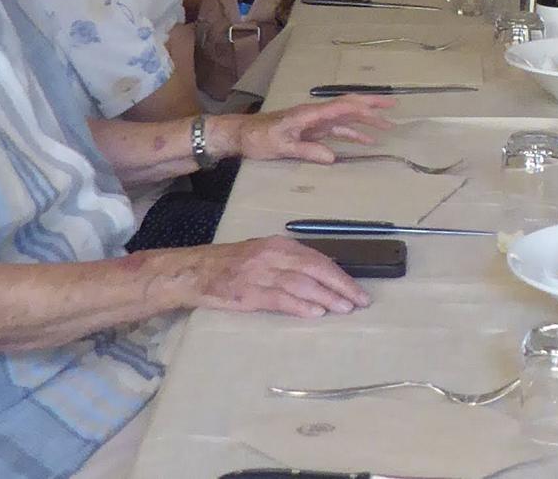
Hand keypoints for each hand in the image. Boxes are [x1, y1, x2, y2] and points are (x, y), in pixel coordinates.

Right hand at [179, 236, 369, 318]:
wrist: (196, 271)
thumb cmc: (232, 264)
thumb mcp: (263, 254)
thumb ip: (289, 262)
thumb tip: (322, 276)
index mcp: (279, 245)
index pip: (317, 259)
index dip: (340, 274)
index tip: (358, 290)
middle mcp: (272, 255)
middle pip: (314, 269)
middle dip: (341, 286)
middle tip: (360, 301)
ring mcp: (260, 274)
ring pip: (301, 284)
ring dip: (326, 297)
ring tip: (345, 309)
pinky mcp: (248, 293)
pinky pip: (280, 299)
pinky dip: (300, 305)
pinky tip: (316, 313)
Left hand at [237, 95, 394, 164]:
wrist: (243, 134)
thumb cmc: (259, 138)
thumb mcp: (281, 146)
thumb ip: (306, 150)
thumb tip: (332, 157)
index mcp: (309, 114)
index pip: (341, 107)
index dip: (362, 108)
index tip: (382, 109)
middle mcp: (316, 114)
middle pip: (348, 106)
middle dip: (371, 105)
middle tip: (393, 106)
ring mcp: (315, 122)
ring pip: (346, 118)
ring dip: (366, 121)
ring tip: (387, 126)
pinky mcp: (312, 130)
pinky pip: (337, 130)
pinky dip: (353, 134)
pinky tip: (366, 141)